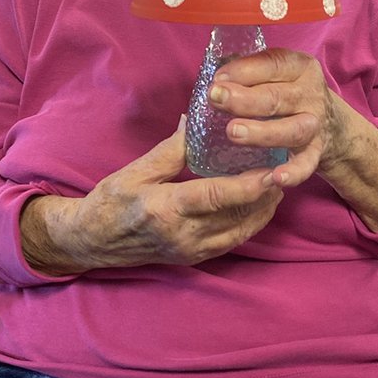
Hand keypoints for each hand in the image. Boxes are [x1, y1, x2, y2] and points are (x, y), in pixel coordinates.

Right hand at [21, 119, 283, 273]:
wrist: (92, 242)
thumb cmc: (109, 202)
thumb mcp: (135, 170)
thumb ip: (171, 149)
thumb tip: (197, 119)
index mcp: (165, 208)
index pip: (216, 197)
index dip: (249, 186)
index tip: (273, 171)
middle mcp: (181, 234)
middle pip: (236, 216)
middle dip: (265, 196)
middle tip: (286, 170)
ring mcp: (189, 250)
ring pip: (238, 232)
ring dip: (262, 211)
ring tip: (278, 185)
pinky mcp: (193, 257)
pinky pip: (230, 241)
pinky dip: (249, 224)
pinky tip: (259, 206)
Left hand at [207, 49, 377, 229]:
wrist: (331, 123)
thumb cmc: (288, 94)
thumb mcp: (276, 74)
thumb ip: (249, 72)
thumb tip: (214, 80)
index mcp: (299, 68)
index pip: (273, 64)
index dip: (244, 70)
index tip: (218, 78)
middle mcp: (310, 95)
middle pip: (277, 97)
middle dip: (244, 99)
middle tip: (216, 99)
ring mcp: (314, 125)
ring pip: (291, 130)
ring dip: (261, 132)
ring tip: (233, 132)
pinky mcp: (315, 152)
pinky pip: (305, 164)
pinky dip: (293, 172)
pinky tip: (276, 177)